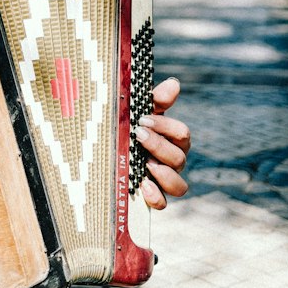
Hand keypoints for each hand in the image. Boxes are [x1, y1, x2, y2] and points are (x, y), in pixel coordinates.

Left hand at [135, 77, 189, 208]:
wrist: (105, 151)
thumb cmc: (127, 127)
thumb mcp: (138, 111)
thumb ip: (156, 99)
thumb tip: (174, 84)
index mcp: (172, 140)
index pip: (182, 134)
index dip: (166, 127)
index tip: (143, 119)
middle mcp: (173, 162)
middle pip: (179, 157)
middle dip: (159, 146)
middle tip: (137, 135)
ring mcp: (164, 181)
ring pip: (180, 186)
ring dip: (165, 175)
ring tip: (147, 165)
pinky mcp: (152, 197)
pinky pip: (163, 204)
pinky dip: (156, 197)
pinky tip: (143, 187)